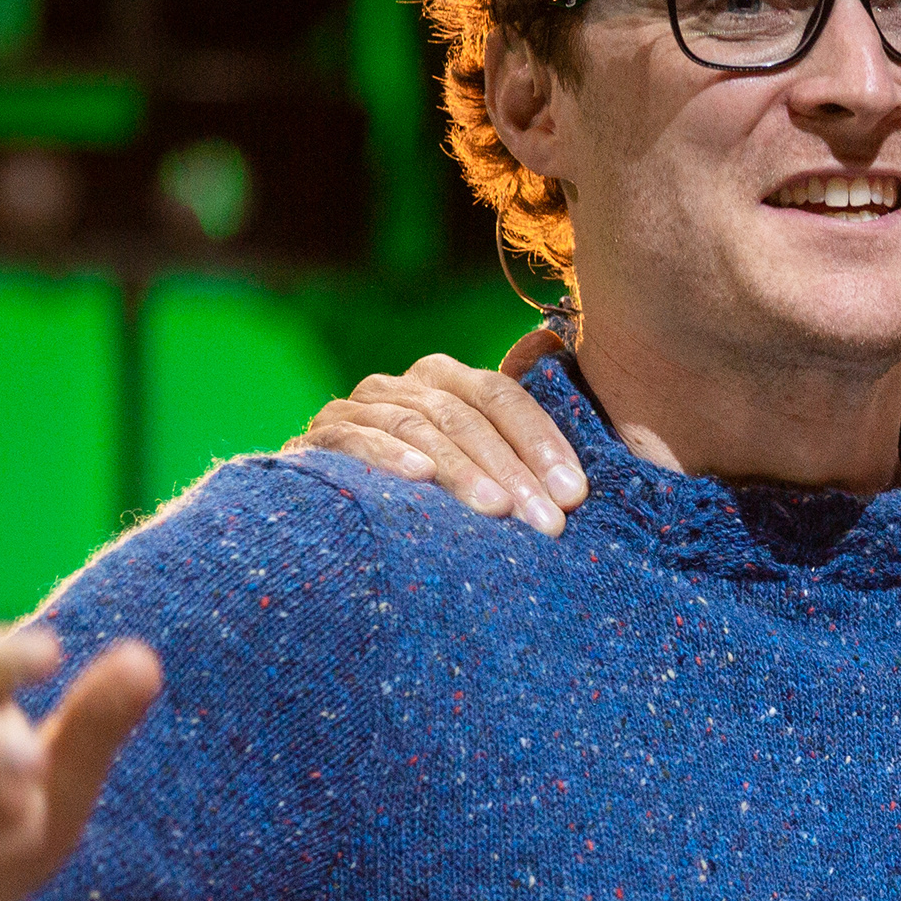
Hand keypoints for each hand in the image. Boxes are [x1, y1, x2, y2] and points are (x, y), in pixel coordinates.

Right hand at [290, 324, 586, 535]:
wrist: (328, 502)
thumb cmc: (422, 491)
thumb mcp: (472, 469)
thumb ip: (514, 459)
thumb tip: (579, 487)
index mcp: (449, 380)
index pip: (503, 398)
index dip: (543, 443)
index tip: (575, 493)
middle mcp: (405, 384)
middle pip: (468, 418)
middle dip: (513, 471)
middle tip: (547, 520)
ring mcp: (360, 405)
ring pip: (420, 427)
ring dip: (462, 470)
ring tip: (496, 508)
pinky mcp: (321, 434)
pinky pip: (357, 438)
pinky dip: (389, 455)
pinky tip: (419, 478)